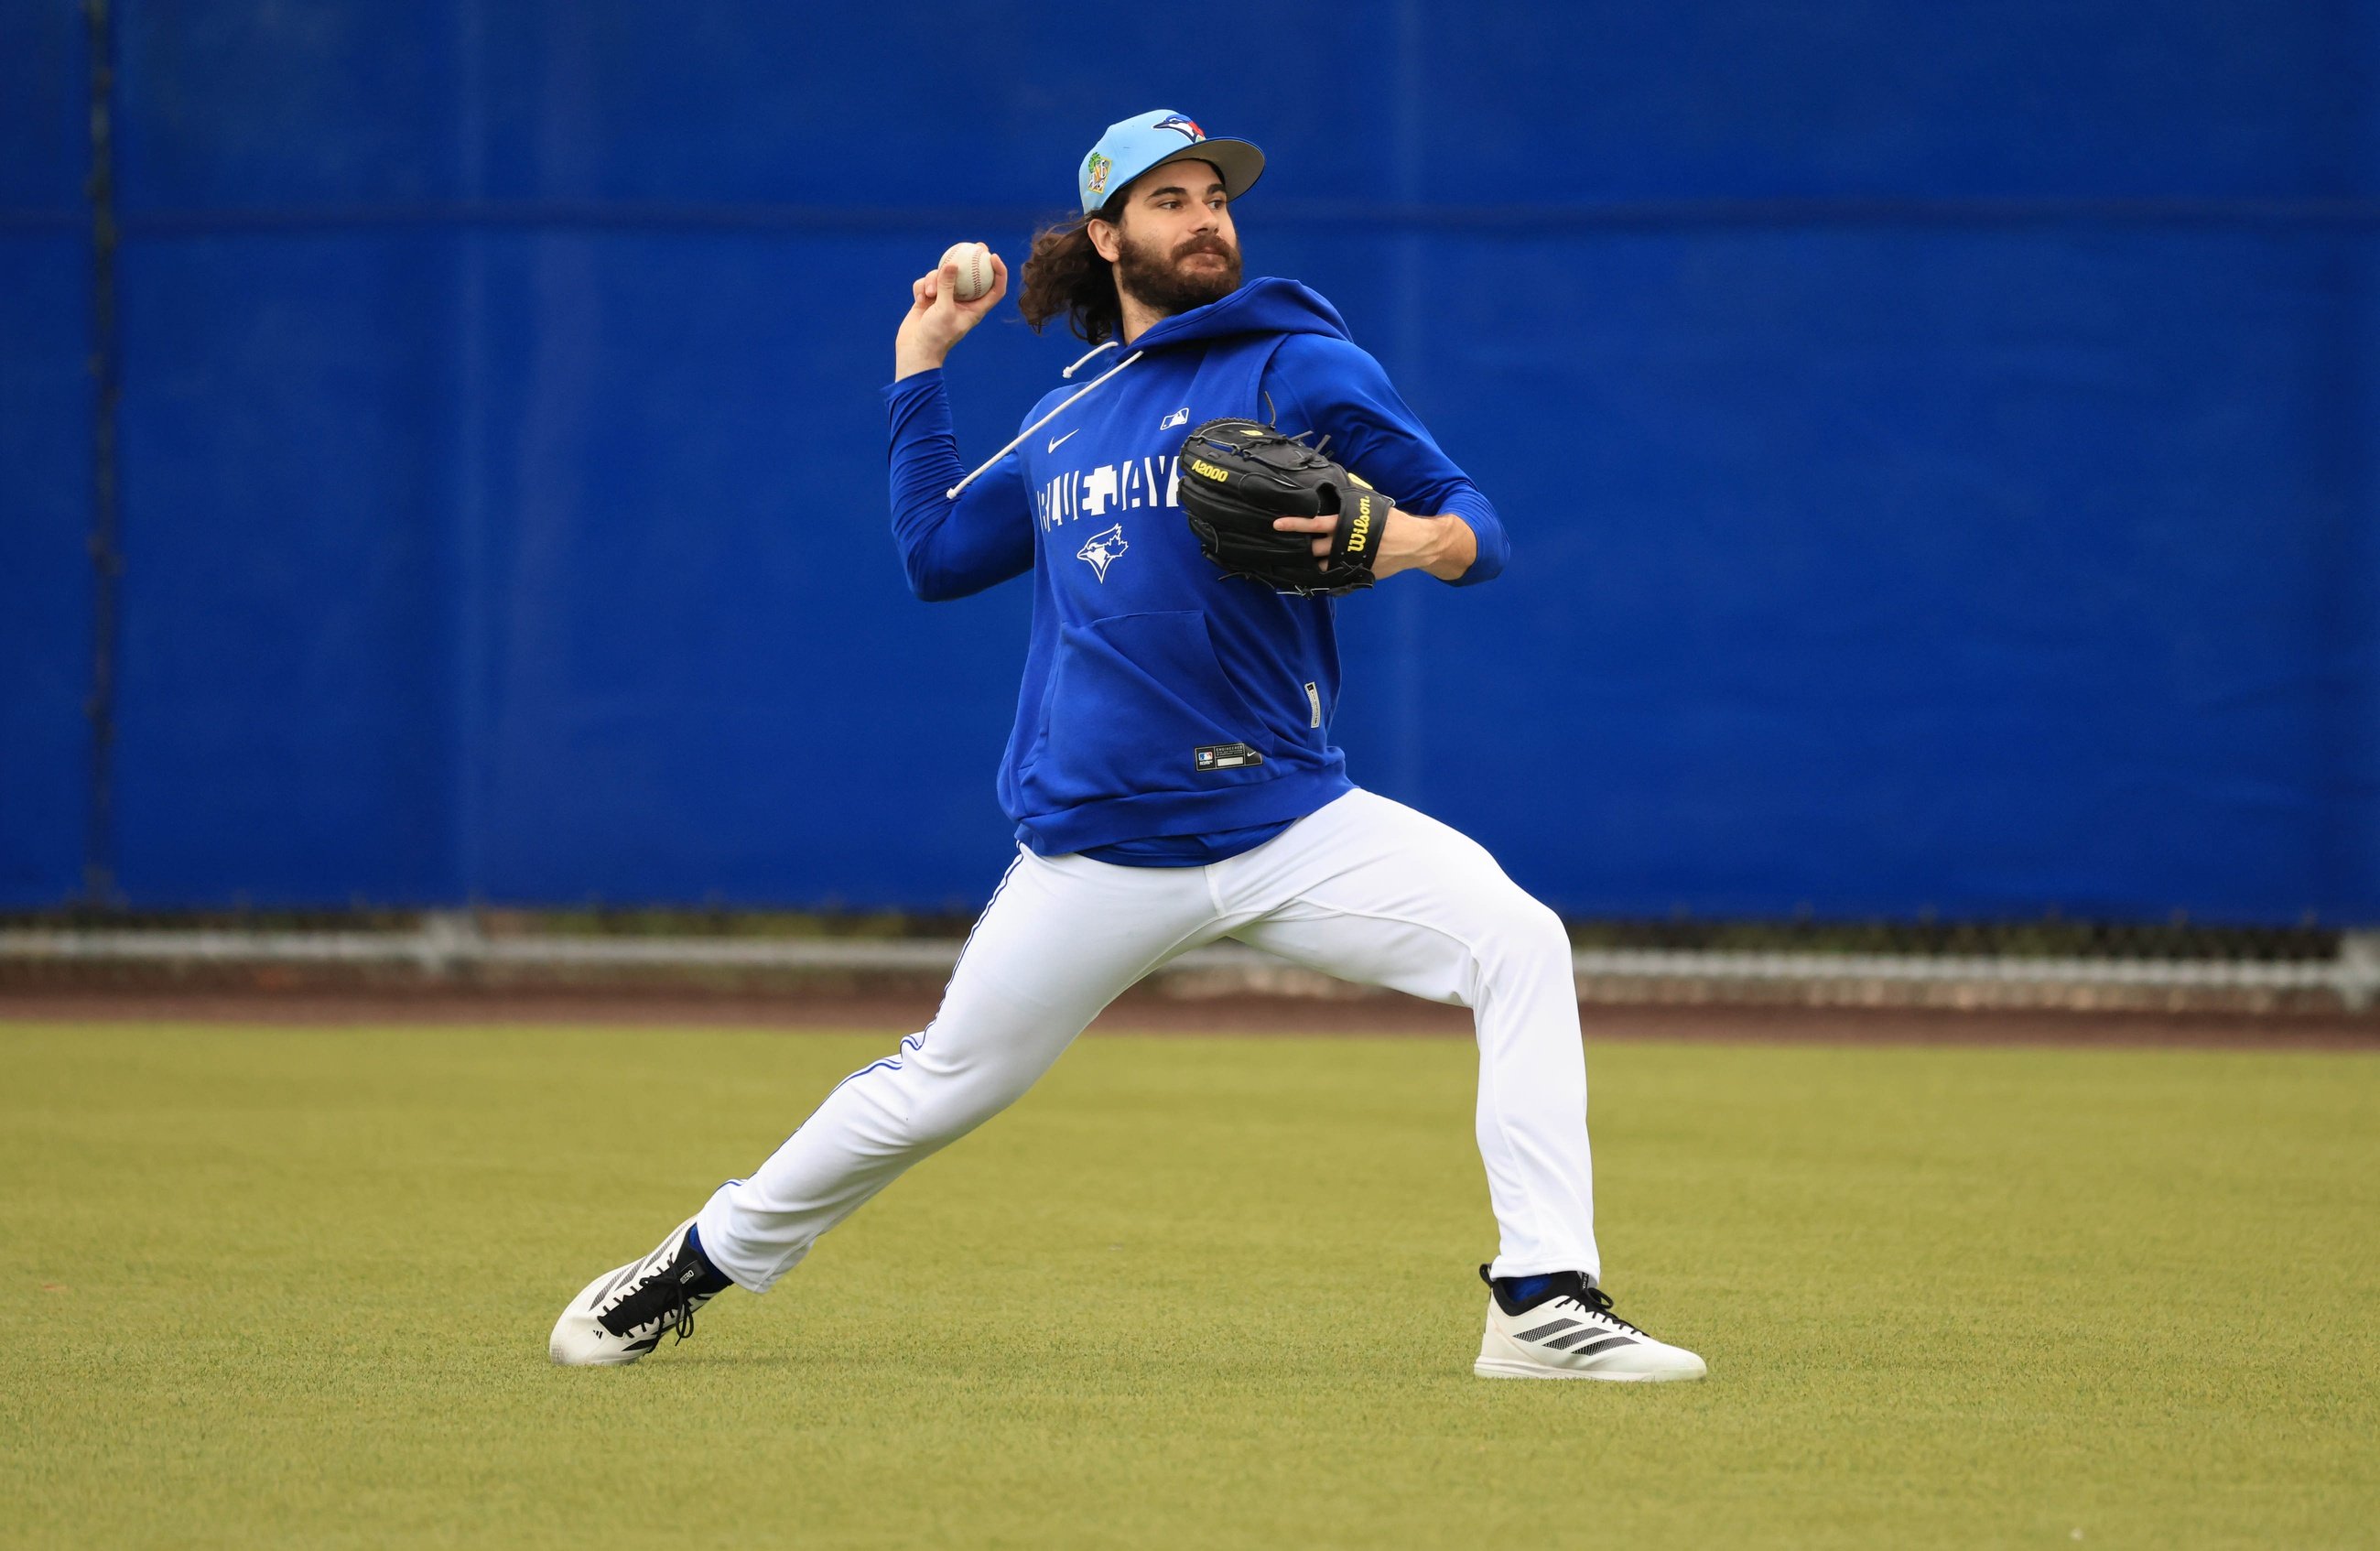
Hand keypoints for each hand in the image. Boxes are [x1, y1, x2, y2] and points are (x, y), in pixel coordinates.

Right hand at [894, 250, 1009, 379]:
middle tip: (976, 244)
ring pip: (943, 276)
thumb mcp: (943, 310)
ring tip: (929, 293)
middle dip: (974, 259)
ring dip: (934, 279)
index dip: (999, 272)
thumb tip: (952, 263)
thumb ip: (947, 286)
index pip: (994, 289)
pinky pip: (926, 283)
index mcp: (975, 309)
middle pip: (972, 276)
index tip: (993, 257)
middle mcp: (962, 303)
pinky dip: (922, 287)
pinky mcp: (928, 299)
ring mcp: (944, 300)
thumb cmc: (935, 336)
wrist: (915, 351)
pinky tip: (920, 298)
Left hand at [1269, 507, 1477, 581]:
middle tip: (1289, 546)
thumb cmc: (1393, 521)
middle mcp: (1344, 544)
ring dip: (1314, 564)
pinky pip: (1337, 576)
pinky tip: (1325, 571)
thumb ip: (1351, 505)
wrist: (1415, 543)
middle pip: (1313, 549)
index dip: (1295, 524)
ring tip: (1306, 560)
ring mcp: (1350, 562)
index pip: (1314, 524)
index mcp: (1345, 525)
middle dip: (1301, 548)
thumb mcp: (1371, 507)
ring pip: (1322, 567)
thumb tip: (1334, 495)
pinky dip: (1330, 574)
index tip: (1277, 524)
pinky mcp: (1358, 574)